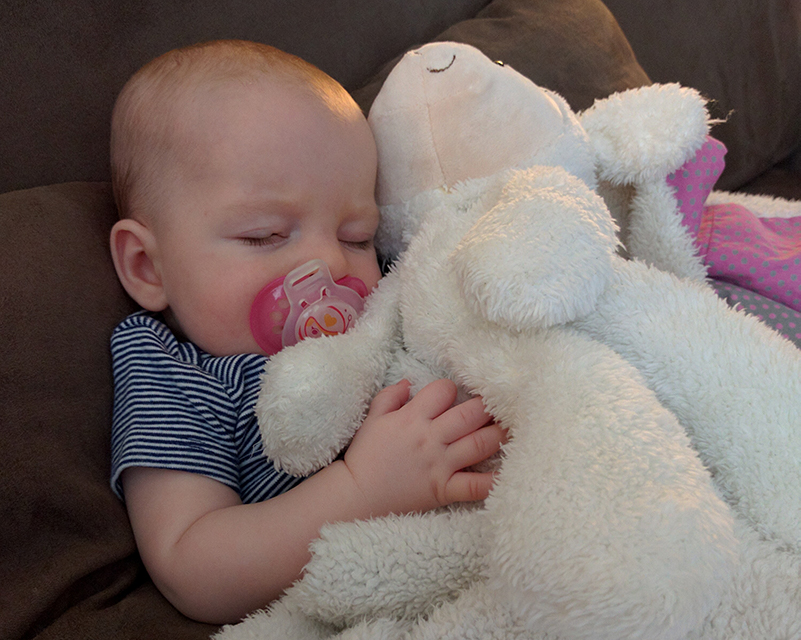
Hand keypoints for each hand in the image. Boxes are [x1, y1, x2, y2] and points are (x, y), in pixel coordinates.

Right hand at [342, 378, 504, 517]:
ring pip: (479, 443)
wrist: (356, 495)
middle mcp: (430, 438)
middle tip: (500, 403)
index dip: (450, 389)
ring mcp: (440, 464)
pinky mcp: (444, 488)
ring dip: (499, 434)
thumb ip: (390, 396)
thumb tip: (409, 383)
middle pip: (469, 414)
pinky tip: (510, 472)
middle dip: (487, 405)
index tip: (451, 395)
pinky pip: (474, 486)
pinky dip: (494, 481)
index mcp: (412, 417)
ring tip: (514, 426)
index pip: (443, 391)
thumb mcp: (372, 419)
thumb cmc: (365, 455)